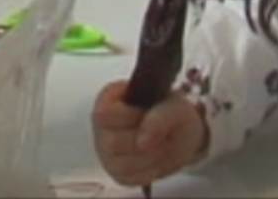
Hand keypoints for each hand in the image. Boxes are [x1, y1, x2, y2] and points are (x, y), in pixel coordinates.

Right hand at [91, 80, 207, 187]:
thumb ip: (161, 116)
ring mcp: (106, 152)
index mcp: (107, 100)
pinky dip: (151, 171)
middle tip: (162, 133)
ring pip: (122, 165)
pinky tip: (157, 157)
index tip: (150, 114)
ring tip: (162, 145)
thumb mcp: (175, 105)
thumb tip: (143, 142)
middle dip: (145, 141)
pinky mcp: (118, 173)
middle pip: (112, 142)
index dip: (129, 117)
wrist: (177, 132)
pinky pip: (131, 178)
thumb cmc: (170, 112)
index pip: (104, 114)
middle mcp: (101, 126)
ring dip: (150, 157)